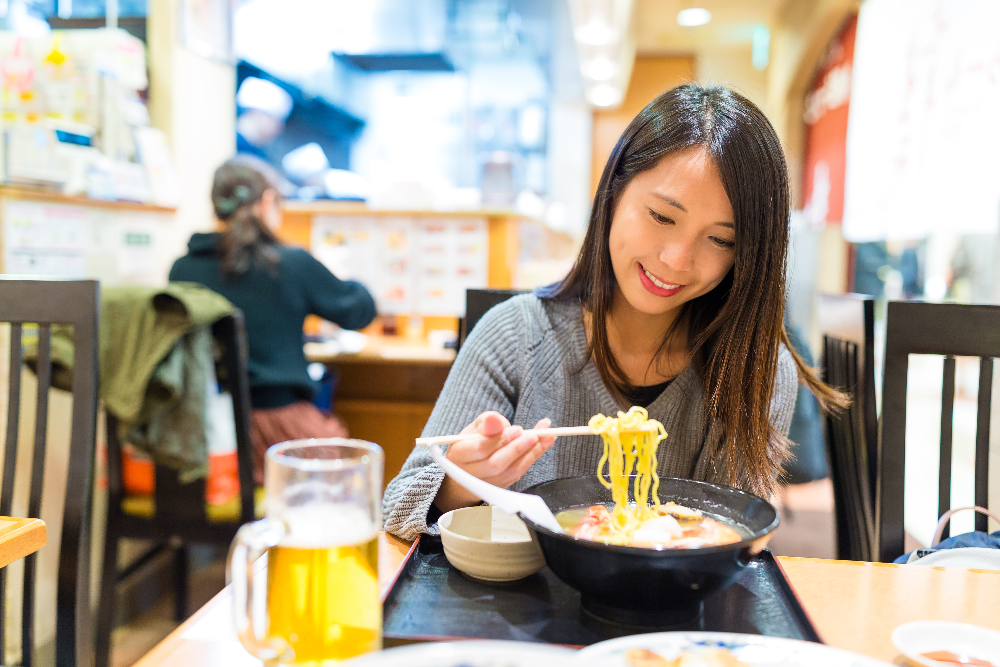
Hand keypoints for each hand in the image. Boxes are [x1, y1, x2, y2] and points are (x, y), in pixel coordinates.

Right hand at [432, 412, 555, 512]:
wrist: (467, 471)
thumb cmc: (471, 444)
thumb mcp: (473, 428)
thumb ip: (486, 423)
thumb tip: (495, 419)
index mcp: (459, 454)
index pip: (480, 449)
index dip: (500, 440)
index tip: (517, 429)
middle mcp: (471, 474)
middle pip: (496, 464)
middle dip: (518, 448)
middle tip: (534, 435)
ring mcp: (487, 484)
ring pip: (511, 471)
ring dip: (531, 453)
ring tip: (546, 436)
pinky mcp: (501, 487)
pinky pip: (519, 474)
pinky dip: (533, 457)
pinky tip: (544, 443)